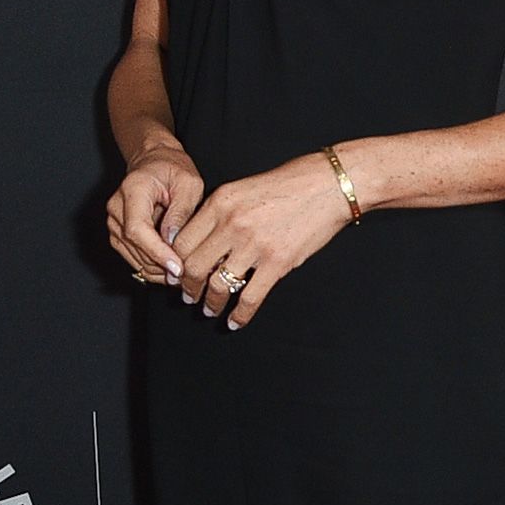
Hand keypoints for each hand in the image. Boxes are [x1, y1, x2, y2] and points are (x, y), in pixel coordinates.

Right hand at [106, 142, 203, 284]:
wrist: (155, 161)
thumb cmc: (173, 168)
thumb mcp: (189, 183)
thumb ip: (181, 212)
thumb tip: (173, 241)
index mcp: (133, 190)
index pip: (137, 229)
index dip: (156, 252)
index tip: (176, 266)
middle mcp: (117, 207)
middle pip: (133, 246)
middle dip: (160, 264)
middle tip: (186, 276)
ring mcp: (114, 221)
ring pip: (132, 255)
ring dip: (156, 269)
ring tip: (181, 274)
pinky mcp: (118, 232)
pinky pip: (132, 255)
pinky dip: (150, 265)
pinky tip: (169, 268)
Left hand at [172, 151, 355, 328]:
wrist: (328, 185)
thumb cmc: (290, 182)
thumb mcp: (243, 188)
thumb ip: (220, 212)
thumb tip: (201, 241)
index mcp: (220, 202)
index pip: (182, 241)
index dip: (176, 262)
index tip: (177, 272)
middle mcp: (232, 223)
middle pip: (194, 266)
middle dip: (188, 287)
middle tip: (188, 295)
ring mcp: (254, 245)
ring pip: (218, 286)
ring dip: (210, 303)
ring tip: (209, 309)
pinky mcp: (277, 262)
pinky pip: (249, 298)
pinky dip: (239, 315)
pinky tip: (235, 321)